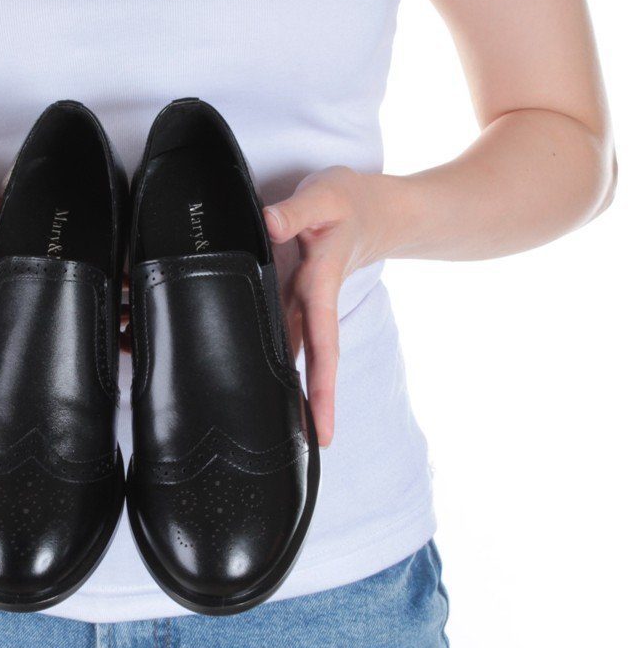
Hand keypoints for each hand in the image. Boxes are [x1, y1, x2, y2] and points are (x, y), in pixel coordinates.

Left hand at [263, 167, 400, 446]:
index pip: (321, 346)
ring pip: (300, 356)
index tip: (321, 428)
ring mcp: (306, 304)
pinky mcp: (297, 298)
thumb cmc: (351, 202)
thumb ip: (295, 211)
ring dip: (295, 391)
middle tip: (308, 451)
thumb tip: (268, 223)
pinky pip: (289, 337)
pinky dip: (281, 363)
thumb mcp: (324, 195)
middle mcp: (314, 303)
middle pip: (314, 365)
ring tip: (285, 434)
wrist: (380, 209)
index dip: (320, 388)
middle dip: (313, 408)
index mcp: (321, 286)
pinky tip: (266, 387)